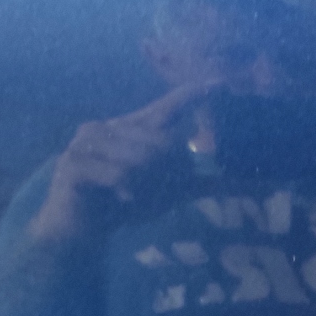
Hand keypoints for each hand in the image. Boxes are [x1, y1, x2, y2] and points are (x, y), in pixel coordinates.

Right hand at [31, 79, 213, 243]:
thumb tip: (243, 182)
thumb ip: (200, 183)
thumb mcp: (167, 193)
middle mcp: (109, 126)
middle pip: (159, 141)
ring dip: (141, 185)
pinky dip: (123, 190)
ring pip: (138, 159)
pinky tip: (117, 198)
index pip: (168, 106)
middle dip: (162, 174)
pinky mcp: (72, 162)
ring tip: (127, 196)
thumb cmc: (121, 204)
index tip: (222, 84)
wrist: (78, 231)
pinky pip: (116, 174)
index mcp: (132, 128)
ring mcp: (87, 141)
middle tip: (146, 191)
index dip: (193, 94)